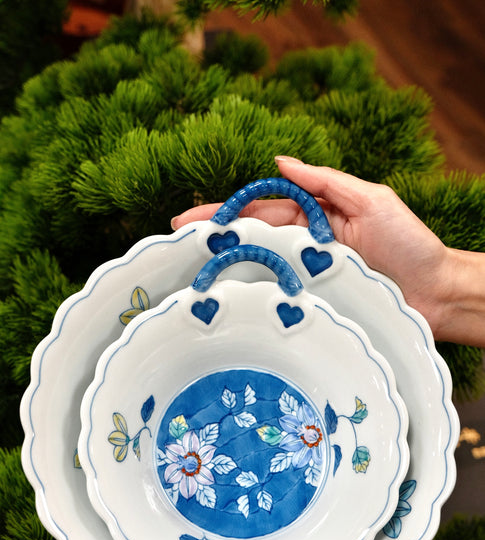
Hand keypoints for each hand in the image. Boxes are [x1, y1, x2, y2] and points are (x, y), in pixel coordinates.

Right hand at [173, 157, 459, 342]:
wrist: (435, 293)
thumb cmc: (409, 243)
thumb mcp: (371, 200)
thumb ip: (325, 182)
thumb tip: (279, 162)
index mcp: (315, 216)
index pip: (262, 209)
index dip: (226, 212)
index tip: (191, 218)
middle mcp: (305, 247)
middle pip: (253, 239)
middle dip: (215, 239)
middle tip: (177, 244)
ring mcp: (308, 277)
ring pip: (262, 270)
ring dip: (227, 269)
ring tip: (191, 272)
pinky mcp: (315, 304)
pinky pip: (282, 299)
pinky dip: (256, 299)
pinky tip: (230, 302)